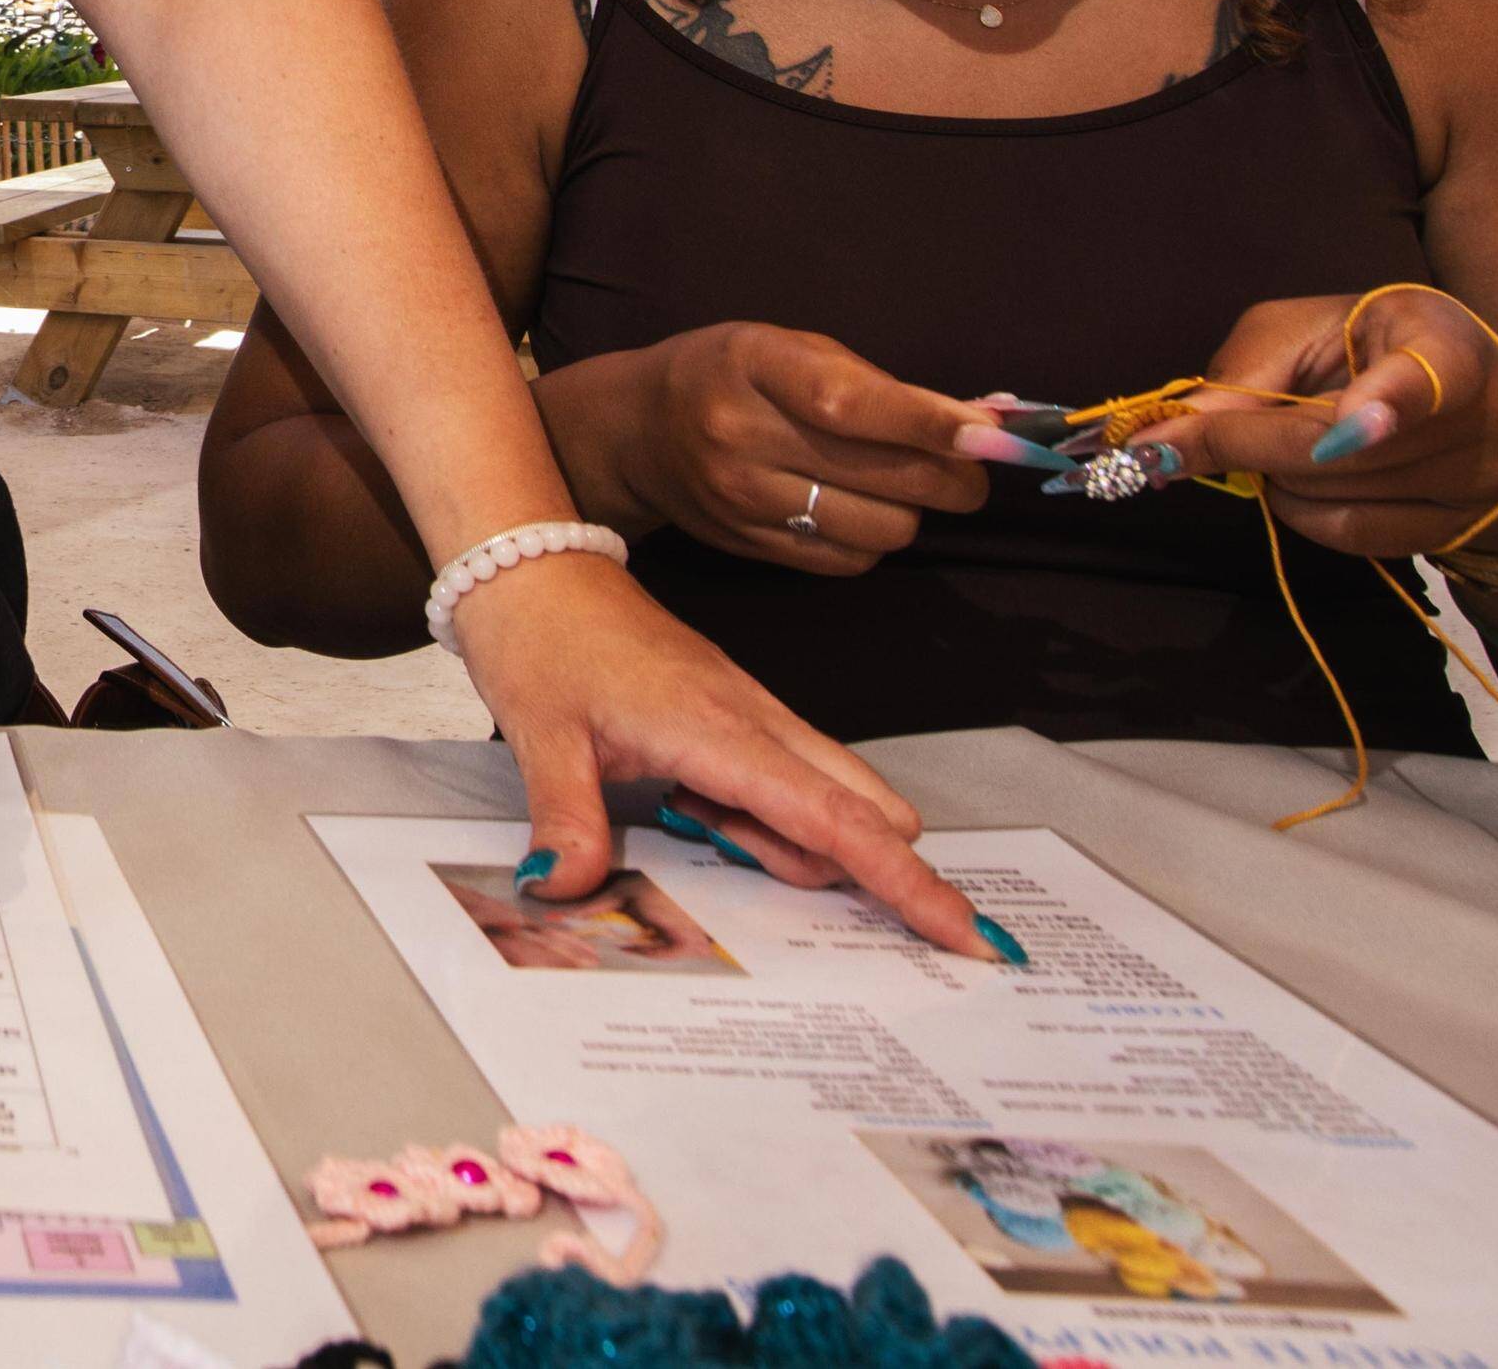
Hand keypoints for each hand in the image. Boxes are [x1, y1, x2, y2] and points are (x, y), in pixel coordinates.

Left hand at [446, 545, 989, 958]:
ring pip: (828, 796)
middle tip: (745, 866)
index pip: (836, 820)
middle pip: (861, 810)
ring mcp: (753, 712)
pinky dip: (765, 816)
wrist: (533, 565)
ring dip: (792, 841)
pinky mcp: (738, 712)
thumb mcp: (541, 738)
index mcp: (719, 729)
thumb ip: (567, 823)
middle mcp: (755, 718)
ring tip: (688, 817)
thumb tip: (566, 889)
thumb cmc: (542, 639)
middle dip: (853, 867)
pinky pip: (787, 780)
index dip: (903, 882)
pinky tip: (692, 806)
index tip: (964, 932)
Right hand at [588, 324, 992, 570]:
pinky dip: (873, 539)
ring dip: (911, 512)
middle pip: (883, 478)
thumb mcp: (792, 349)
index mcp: (755, 365)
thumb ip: (879, 385)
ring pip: (879, 530)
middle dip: (952, 479)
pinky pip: (849, 561)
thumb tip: (981, 426)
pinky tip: (857, 511)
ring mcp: (742, 498)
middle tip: (969, 471)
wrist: (637, 430)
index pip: (851, 403)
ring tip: (896, 487)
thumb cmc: (731, 373)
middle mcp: (740, 435)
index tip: (990, 438)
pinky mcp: (749, 545)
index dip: (929, 425)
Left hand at [1152, 288, 1497, 563]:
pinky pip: (1349, 536)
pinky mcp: (1455, 533)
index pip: (1425, 380)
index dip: (1387, 403)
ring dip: (1271, 475)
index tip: (1353, 423)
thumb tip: (1171, 437)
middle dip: (1241, 445)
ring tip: (1272, 442)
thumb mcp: (1307, 330)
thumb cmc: (1370, 347)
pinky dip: (1299, 511)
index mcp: (1444, 345)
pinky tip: (1296, 480)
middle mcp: (1479, 421)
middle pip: (1337, 452)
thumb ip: (1247, 372)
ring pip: (1332, 499)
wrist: (1471, 402)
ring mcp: (1474, 487)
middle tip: (1162, 445)